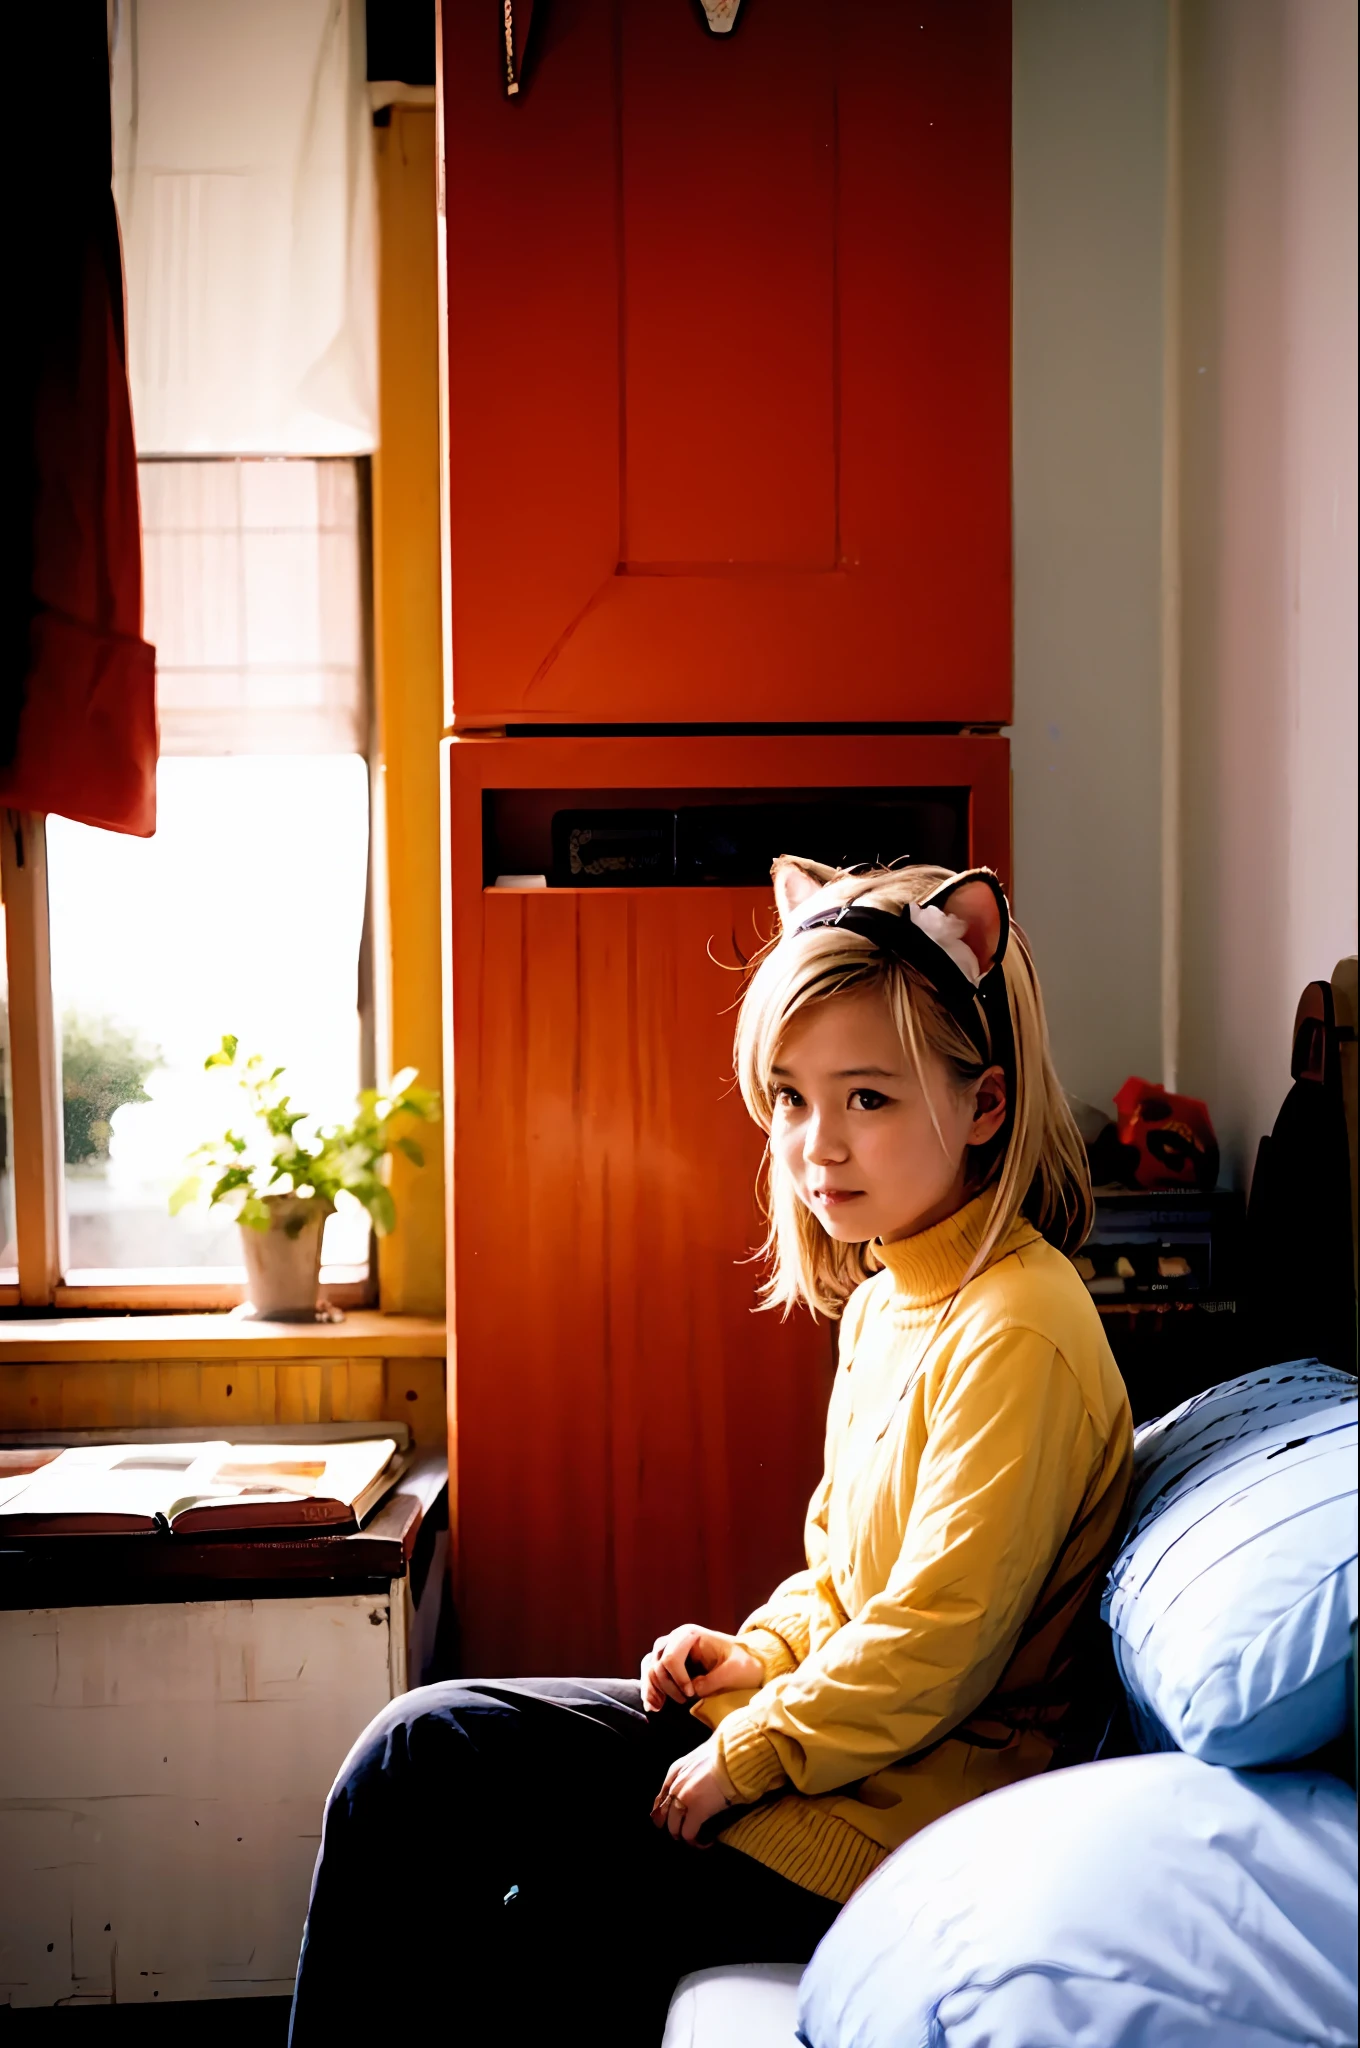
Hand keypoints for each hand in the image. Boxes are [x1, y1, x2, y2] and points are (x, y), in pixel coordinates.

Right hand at [640, 1623, 763, 1712]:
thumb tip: (692, 1689)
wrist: (747, 1664)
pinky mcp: (669, 1663)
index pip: (671, 1657)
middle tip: (684, 1701)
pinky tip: (653, 1706)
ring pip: (651, 1668)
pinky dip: (650, 1689)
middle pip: (658, 1663)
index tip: (691, 1694)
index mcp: (691, 1635)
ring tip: (658, 1708)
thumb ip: (713, 1680)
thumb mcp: (735, 1671)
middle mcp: (676, 1639)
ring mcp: (670, 1650)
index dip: (677, 1679)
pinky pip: (651, 1673)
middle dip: (667, 1686)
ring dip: (653, 1689)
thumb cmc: (744, 1664)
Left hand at [650, 1738, 734, 1845]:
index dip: (663, 1811)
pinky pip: (689, 1833)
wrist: (734, 1757)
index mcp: (675, 1770)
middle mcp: (675, 1785)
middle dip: (672, 1825)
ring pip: (674, 1825)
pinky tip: (706, 1842)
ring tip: (691, 1839)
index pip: (661, 1796)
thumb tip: (700, 1776)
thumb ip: (693, 1768)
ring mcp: (684, 1798)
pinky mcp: (697, 1811)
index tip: (665, 1820)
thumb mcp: (700, 1756)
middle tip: (680, 1833)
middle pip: (664, 1813)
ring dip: (681, 1834)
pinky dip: (695, 1840)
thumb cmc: (723, 1754)